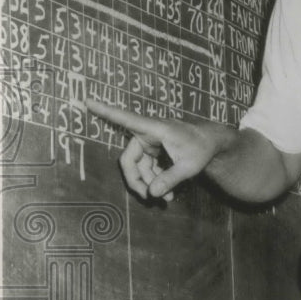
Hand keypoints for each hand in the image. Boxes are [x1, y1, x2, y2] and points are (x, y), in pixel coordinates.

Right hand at [86, 100, 228, 201]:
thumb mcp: (189, 166)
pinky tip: (167, 193)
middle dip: (138, 181)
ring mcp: (150, 143)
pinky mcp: (154, 151)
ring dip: (150, 185)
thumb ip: (170, 179)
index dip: (105, 111)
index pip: (125, 119)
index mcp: (154, 129)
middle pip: (130, 160)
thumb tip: (152, 194)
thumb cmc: (201, 148)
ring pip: (139, 168)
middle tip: (150, 198)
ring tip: (167, 199)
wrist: (212, 143)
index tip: (87, 100)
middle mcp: (148, 134)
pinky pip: (148, 169)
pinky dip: (155, 181)